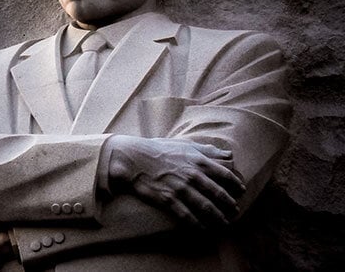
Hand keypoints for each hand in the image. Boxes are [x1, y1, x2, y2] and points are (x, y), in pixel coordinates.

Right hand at [106, 135, 244, 227]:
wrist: (132, 158)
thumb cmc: (158, 150)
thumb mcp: (184, 145)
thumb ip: (208, 150)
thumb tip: (229, 154)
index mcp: (197, 160)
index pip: (225, 175)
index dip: (236, 185)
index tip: (241, 192)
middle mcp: (192, 175)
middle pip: (218, 194)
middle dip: (229, 205)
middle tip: (235, 212)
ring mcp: (180, 188)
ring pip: (205, 207)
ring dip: (217, 217)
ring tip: (224, 223)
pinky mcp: (168, 199)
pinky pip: (187, 215)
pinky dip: (197, 223)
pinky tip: (202, 228)